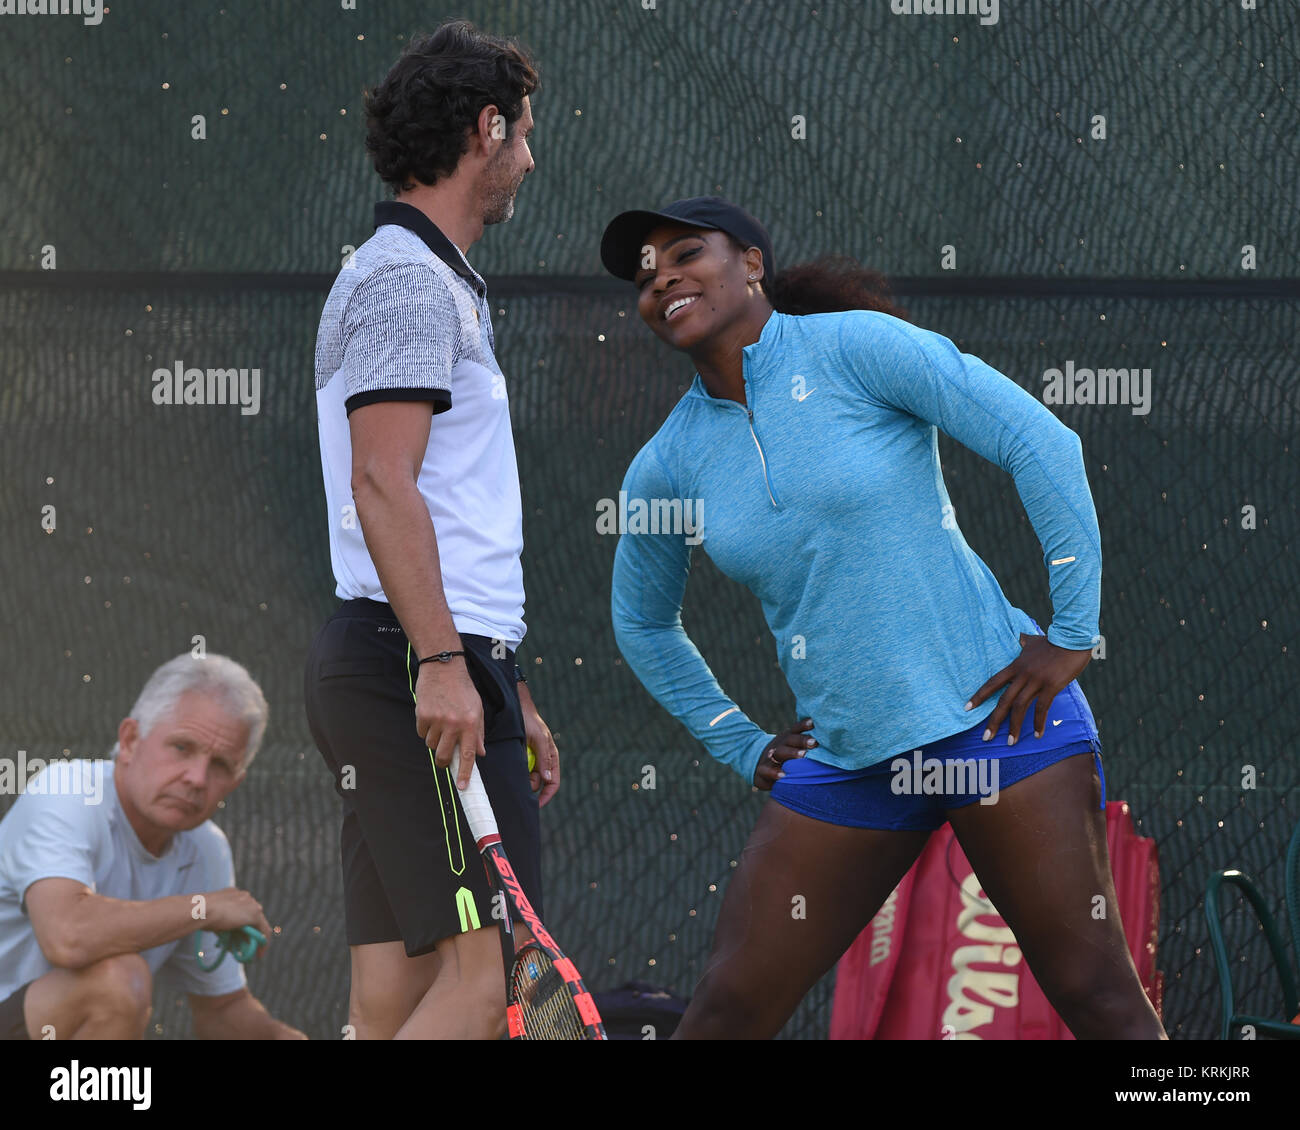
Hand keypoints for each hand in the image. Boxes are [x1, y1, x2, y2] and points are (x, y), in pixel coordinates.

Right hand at [202, 888, 272, 954]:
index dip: (243, 925)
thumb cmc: (200, 914)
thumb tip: (227, 940)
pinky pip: (264, 930)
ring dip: (257, 939)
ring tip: (254, 953)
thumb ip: (223, 925)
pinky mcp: (255, 914)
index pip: (243, 910)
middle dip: (251, 932)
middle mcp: (245, 897)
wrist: (203, 909)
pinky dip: (263, 943)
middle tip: (247, 946)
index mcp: (234, 894)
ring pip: (259, 924)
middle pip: (252, 916)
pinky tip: (259, 954)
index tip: (241, 937)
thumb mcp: (213, 918)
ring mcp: (252, 904)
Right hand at [415, 658, 485, 788]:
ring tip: (441, 723)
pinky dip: (426, 729)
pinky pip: (422, 733)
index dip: (465, 773)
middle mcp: (454, 724)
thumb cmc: (463, 689)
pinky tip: (432, 715)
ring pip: (432, 745)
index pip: (468, 755)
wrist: (443, 667)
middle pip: (444, 756)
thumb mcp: (478, 709)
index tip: (462, 787)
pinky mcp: (422, 715)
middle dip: (445, 761)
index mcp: (470, 723)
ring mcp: (437, 720)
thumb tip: (480, 754)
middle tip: (446, 757)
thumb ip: (478, 733)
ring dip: (436, 740)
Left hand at [517, 682, 558, 807]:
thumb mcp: (538, 739)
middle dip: (529, 787)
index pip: (553, 783)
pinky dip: (515, 773)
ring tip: (511, 772)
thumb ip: (544, 758)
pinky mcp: (519, 756)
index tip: (536, 805)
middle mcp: (542, 760)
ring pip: (527, 778)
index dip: (546, 796)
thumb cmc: (530, 721)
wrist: (515, 707)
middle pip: (538, 783)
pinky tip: (508, 770)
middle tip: (517, 784)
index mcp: (551, 757)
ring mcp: (531, 759)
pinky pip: (518, 770)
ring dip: (520, 779)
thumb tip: (548, 779)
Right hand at [753, 718, 816, 789]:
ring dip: (791, 753)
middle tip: (814, 742)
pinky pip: (767, 770)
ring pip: (780, 753)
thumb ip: (808, 744)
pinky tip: (783, 775)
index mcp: (788, 738)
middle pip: (791, 739)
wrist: (758, 766)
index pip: (796, 729)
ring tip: (802, 755)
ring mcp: (770, 756)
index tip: (814, 723)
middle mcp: (780, 745)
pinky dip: (774, 773)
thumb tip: (831, 741)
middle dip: (803, 740)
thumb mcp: (792, 747)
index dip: (804, 725)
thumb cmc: (784, 757)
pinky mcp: (762, 770)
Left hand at [964, 632, 1091, 744]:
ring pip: (1020, 707)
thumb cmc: (1052, 641)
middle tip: (985, 737)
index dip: (979, 696)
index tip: (967, 708)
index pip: (992, 683)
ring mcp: (1036, 680)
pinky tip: (1037, 734)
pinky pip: (1042, 707)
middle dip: (994, 721)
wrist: (1071, 638)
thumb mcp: (1032, 641)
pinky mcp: (1051, 685)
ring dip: (1014, 726)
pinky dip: (1038, 722)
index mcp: (1015, 666)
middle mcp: (1022, 675)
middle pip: (1003, 700)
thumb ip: (1024, 643)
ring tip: (1010, 742)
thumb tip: (1020, 638)